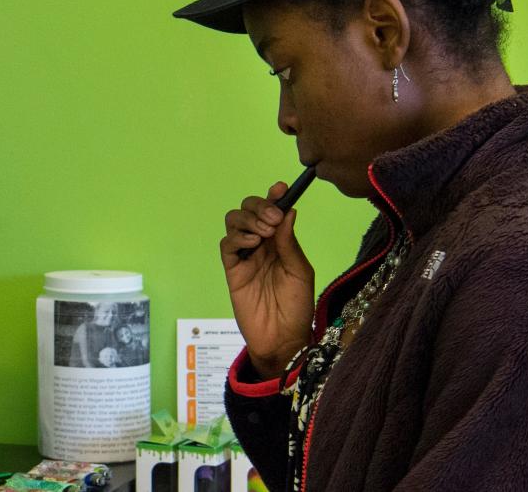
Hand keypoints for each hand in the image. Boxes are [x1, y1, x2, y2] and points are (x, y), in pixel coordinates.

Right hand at [221, 181, 313, 379]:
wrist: (283, 339)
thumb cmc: (297, 307)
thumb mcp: (301, 271)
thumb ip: (290, 242)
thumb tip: (288, 211)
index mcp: (280, 241)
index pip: (273, 210)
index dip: (273, 196)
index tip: (280, 188)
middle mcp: (261, 243)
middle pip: (248, 209)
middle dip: (259, 207)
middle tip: (272, 221)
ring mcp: (245, 256)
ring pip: (234, 221)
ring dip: (247, 220)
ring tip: (263, 234)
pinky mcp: (232, 270)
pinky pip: (227, 245)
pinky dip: (237, 238)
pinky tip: (252, 245)